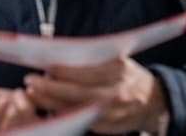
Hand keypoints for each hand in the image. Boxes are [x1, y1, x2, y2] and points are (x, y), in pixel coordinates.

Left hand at [25, 58, 166, 133]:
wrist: (153, 101)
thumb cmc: (129, 76)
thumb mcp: (118, 60)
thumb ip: (93, 60)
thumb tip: (61, 58)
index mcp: (119, 72)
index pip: (85, 72)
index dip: (63, 71)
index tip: (45, 67)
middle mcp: (116, 93)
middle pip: (77, 93)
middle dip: (51, 89)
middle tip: (31, 83)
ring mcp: (111, 113)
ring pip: (75, 109)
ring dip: (51, 103)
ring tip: (34, 94)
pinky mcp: (106, 127)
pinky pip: (80, 120)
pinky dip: (62, 114)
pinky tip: (48, 107)